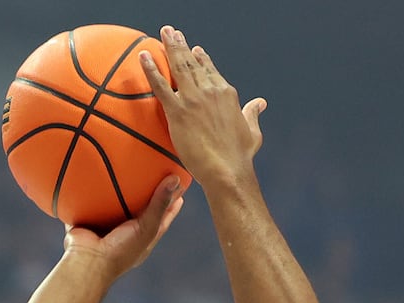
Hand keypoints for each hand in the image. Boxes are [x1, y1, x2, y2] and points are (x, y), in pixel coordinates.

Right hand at [62, 178, 184, 279]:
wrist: (87, 262)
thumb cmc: (120, 250)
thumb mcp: (146, 228)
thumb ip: (159, 204)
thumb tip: (175, 178)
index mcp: (143, 238)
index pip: (162, 216)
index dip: (171, 202)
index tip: (179, 184)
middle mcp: (125, 233)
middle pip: (139, 209)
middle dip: (145, 193)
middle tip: (153, 172)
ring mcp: (106, 228)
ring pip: (114, 207)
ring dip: (117, 193)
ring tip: (123, 169)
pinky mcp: (88, 223)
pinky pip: (90, 205)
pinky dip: (91, 194)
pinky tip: (93, 177)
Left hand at [139, 27, 266, 191]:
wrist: (228, 170)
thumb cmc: (240, 156)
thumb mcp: (252, 130)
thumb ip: (252, 113)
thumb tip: (260, 103)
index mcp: (226, 93)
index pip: (211, 70)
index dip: (201, 59)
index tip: (194, 49)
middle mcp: (210, 91)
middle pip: (192, 63)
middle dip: (181, 45)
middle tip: (171, 32)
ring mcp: (193, 99)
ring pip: (178, 67)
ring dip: (169, 47)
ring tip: (163, 34)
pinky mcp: (178, 112)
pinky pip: (160, 86)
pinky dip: (151, 69)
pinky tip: (143, 57)